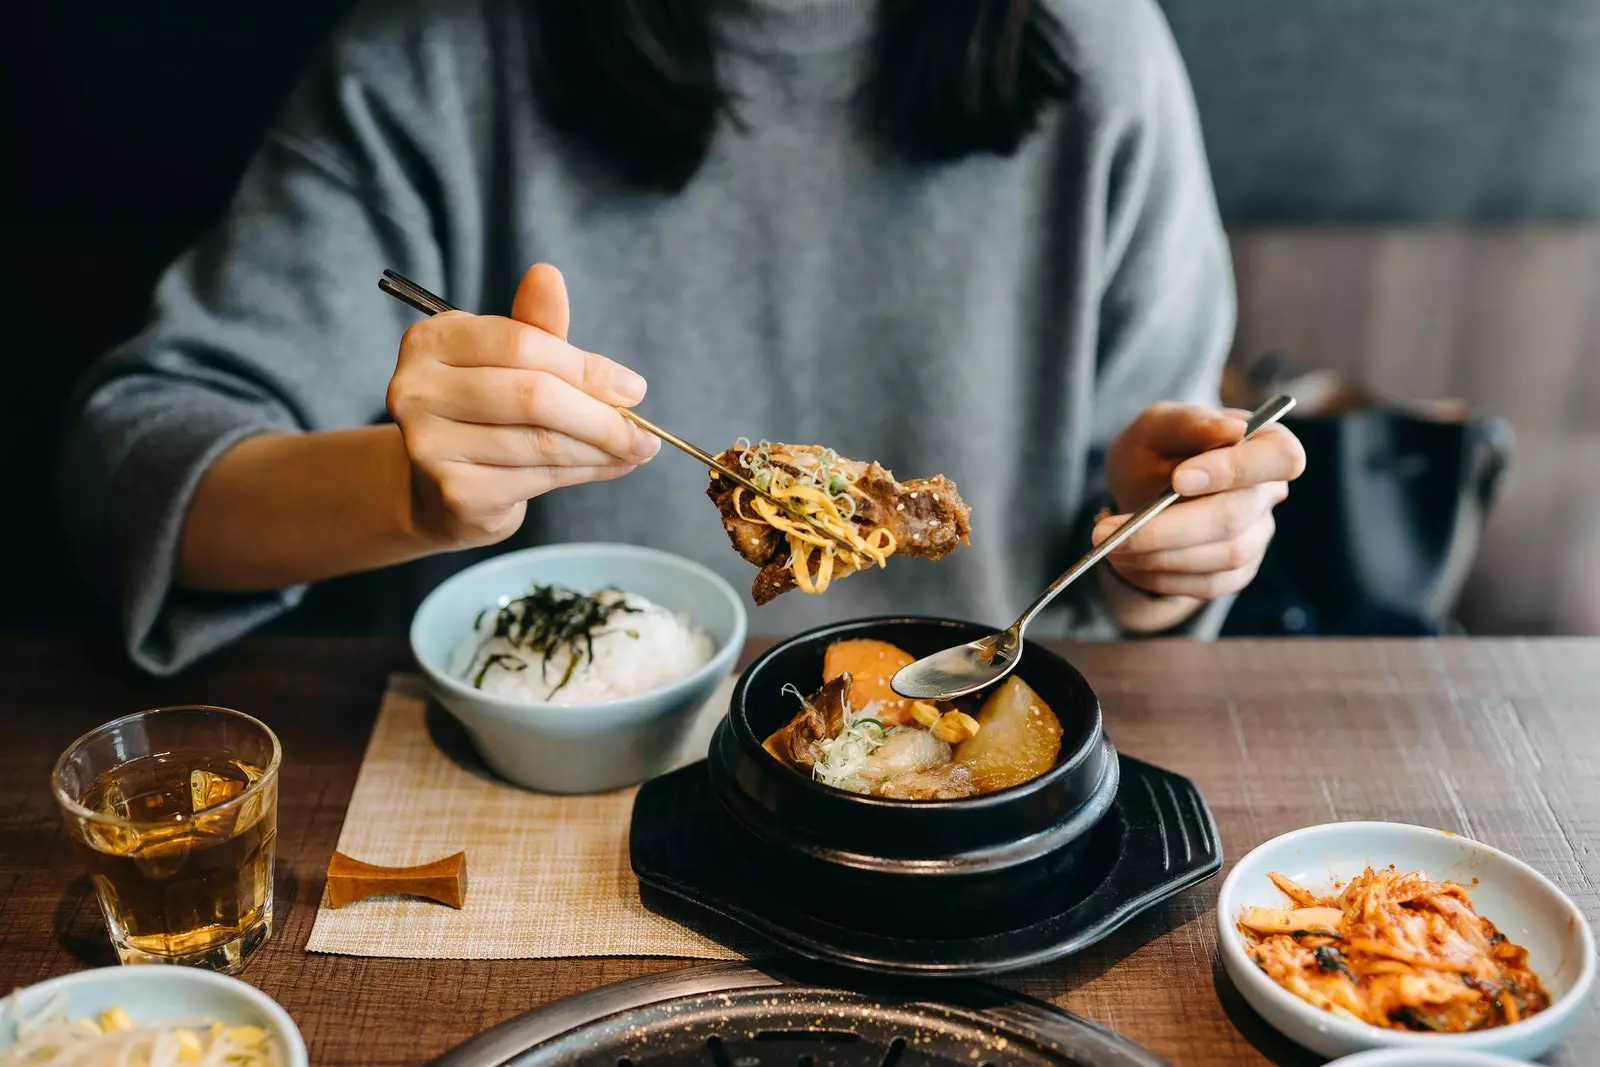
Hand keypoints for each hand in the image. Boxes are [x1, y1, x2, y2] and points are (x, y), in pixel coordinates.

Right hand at [386, 264, 659, 548]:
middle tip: (645, 431)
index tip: (635, 388)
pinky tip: (609, 467)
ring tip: (635, 450)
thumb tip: (549, 275)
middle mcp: (418, 389)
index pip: (522, 344)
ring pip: (541, 443)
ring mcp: (429, 444)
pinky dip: (585, 474)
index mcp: (433, 340)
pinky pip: (537, 479)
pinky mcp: (453, 492)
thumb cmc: (486, 411)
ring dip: (602, 449)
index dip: (587, 368)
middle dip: (602, 416)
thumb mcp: (509, 361)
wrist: (443, 488)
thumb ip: (536, 325)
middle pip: (534, 397)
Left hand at [1093, 402, 1305, 599]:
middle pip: (1236, 516)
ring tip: (1110, 544)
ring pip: (1223, 556)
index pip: (1281, 457)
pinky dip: (1162, 576)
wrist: (1141, 492)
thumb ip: (1188, 423)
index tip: (1178, 479)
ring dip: (1157, 555)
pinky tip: (1129, 561)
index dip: (1234, 471)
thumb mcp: (1156, 426)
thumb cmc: (1155, 451)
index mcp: (1264, 443)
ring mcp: (1258, 535)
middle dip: (1167, 528)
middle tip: (1109, 531)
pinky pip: (1209, 584)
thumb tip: (1231, 429)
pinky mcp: (1238, 571)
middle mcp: (1269, 492)